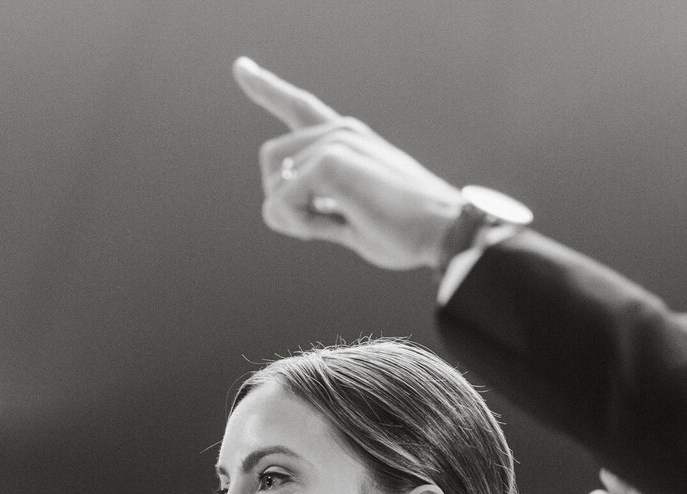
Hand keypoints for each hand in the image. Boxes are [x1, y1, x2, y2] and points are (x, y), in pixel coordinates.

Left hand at [233, 56, 464, 270]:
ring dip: (296, 219)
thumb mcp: (352, 218)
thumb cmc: (407, 231)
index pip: (298, 106)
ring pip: (274, 187)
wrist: (445, 232)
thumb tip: (276, 209)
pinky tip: (338, 223)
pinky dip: (300, 225)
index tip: (242, 68)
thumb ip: (316, 207)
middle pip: (269, 161)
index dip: (266, 88)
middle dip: (284, 201)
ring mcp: (335, 142)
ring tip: (343, 222)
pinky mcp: (330, 163)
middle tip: (323, 223)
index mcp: (346, 140)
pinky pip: (283, 203)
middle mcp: (339, 131)